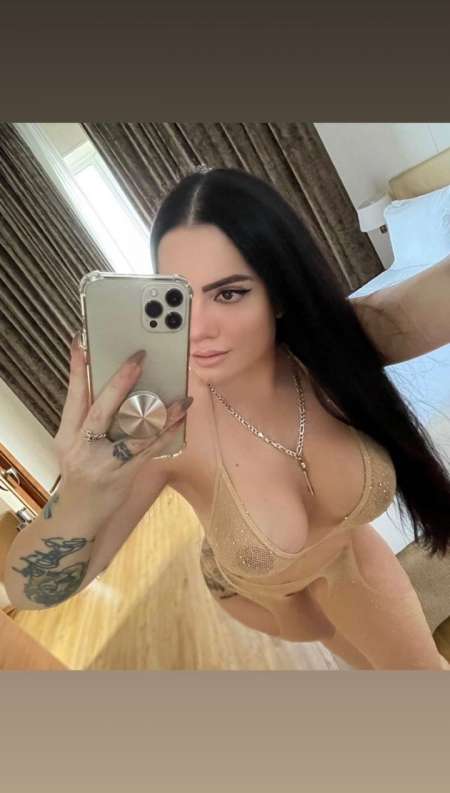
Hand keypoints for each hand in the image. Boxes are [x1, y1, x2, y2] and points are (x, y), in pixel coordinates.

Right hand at [53, 333, 192, 513]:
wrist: (78, 516)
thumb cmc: (79, 472)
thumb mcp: (71, 444)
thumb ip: (87, 417)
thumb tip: (114, 384)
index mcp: (67, 434)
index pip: (72, 396)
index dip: (76, 369)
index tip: (82, 343)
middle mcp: (82, 447)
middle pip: (100, 410)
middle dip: (120, 383)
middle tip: (137, 359)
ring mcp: (104, 463)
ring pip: (133, 433)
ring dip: (159, 412)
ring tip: (179, 396)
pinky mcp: (124, 476)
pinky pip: (149, 450)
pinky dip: (167, 432)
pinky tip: (181, 417)